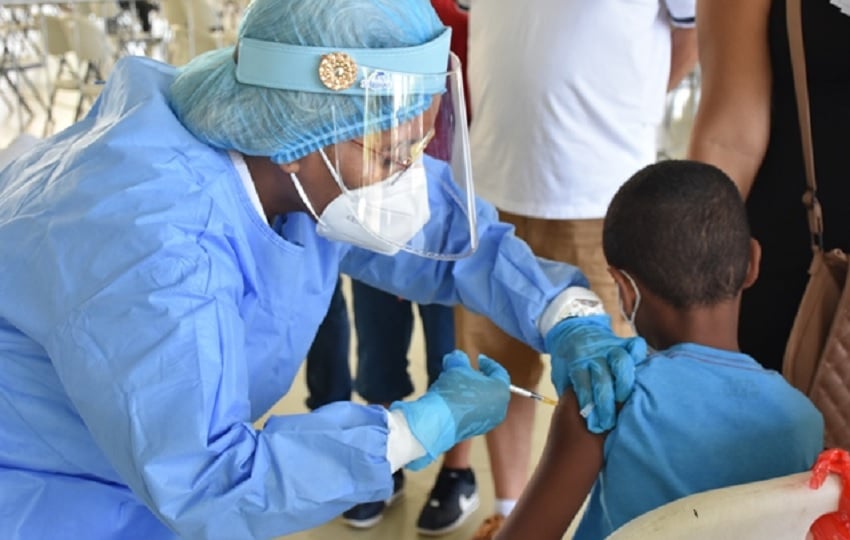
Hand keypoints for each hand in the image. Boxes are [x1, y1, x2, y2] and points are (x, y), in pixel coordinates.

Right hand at [390, 350, 509, 470]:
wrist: (441, 420)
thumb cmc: (453, 392)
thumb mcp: (457, 368)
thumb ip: (459, 360)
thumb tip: (457, 357)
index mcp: (501, 391)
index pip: (499, 373)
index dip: (488, 364)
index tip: (478, 359)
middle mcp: (499, 409)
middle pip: (491, 388)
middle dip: (477, 378)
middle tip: (464, 371)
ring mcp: (488, 422)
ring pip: (482, 402)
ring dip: (470, 392)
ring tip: (453, 384)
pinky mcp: (475, 431)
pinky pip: (473, 413)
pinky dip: (465, 405)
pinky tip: (451, 400)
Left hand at [545, 314, 646, 432]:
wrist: (571, 330)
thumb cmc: (568, 361)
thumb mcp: (562, 376)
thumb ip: (570, 393)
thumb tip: (586, 418)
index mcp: (575, 362)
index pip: (582, 382)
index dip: (587, 402)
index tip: (592, 422)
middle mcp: (593, 353)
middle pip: (602, 377)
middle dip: (606, 402)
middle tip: (610, 422)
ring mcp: (609, 346)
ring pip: (621, 361)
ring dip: (624, 383)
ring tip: (625, 399)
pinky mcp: (622, 342)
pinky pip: (635, 346)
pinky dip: (640, 357)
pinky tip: (643, 373)